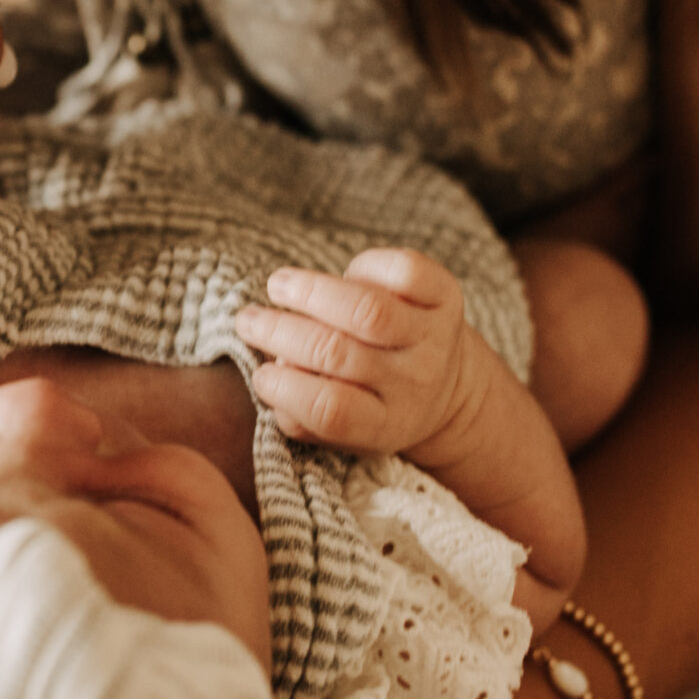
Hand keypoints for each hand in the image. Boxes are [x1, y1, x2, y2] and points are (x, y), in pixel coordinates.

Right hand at [233, 249, 476, 459]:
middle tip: (248, 321)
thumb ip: (302, 416)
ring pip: (367, 310)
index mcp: (386, 425)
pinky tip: (343, 275)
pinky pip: (404, 272)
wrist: (450, 389)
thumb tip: (271, 381)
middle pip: (339, 354)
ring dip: (312, 292)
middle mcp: (414, 383)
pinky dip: (365, 266)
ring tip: (278, 286)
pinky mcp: (447, 297)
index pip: (331, 410)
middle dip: (281, 332)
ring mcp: (433, 338)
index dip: (286, 390)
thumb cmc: (373, 405)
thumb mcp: (344, 432)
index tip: (259, 375)